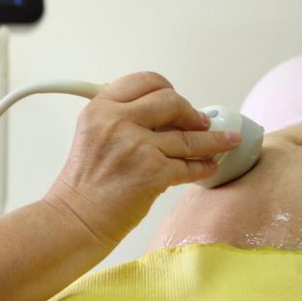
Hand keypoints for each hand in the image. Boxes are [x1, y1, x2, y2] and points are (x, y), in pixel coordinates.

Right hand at [46, 72, 241, 245]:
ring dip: (213, 140)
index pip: (144, 81)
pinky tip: (209, 167)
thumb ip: (122, 119)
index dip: (167, 89)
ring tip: (227, 141)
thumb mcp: (92, 136)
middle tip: (201, 121)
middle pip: (170, 101)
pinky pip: (189, 166)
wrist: (75, 219)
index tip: (177, 99)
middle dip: (191, 112)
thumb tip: (168, 117)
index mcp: (100, 109)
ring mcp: (136, 146)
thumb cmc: (84, 185)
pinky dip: (203, 167)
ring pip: (189, 136)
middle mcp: (116, 121)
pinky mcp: (152, 172)